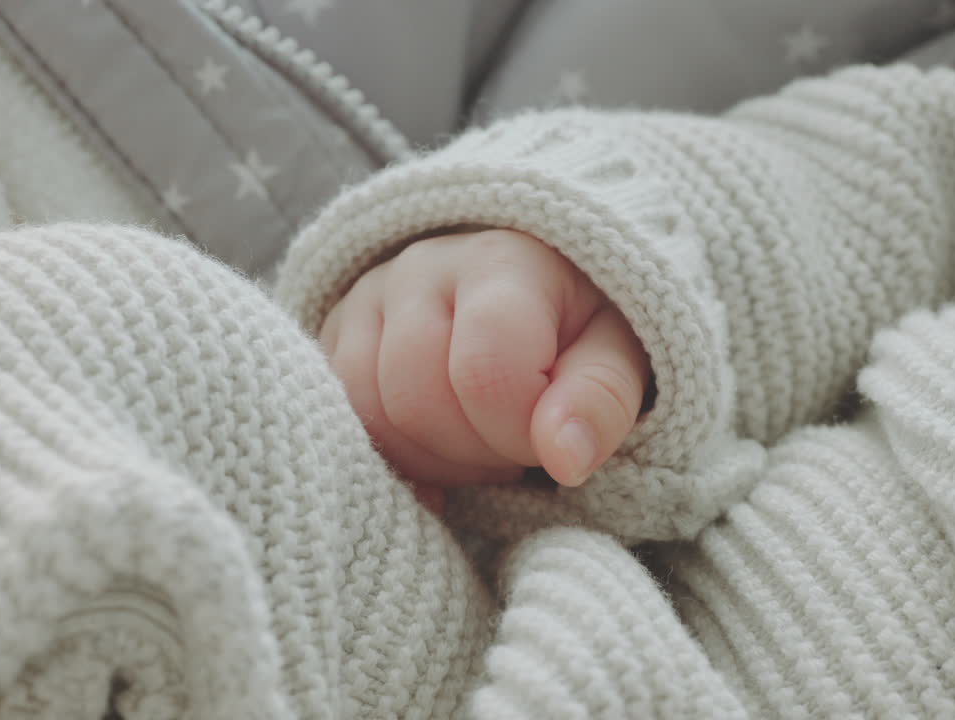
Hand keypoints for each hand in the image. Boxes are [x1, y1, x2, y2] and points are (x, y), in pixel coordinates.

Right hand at [319, 229, 650, 510]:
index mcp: (501, 261)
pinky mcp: (334, 333)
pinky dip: (392, 456)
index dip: (519, 434)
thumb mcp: (620, 355)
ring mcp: (367, 298)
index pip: (485, 376)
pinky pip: (340, 418)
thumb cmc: (581, 327)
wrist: (533, 287)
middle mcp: (420, 266)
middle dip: (475, 452)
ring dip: (433, 459)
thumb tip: (566, 458)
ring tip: (481, 444)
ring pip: (369, 416)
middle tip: (516, 447)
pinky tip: (438, 452)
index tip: (551, 438)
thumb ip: (603, 400)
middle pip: (416, 401)